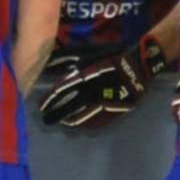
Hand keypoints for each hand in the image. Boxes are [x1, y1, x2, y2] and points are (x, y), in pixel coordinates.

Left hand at [39, 36, 168, 128]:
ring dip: (69, 120)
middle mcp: (91, 94)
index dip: (49, 100)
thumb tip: (48, 63)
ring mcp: (103, 105)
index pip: (61, 92)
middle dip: (55, 115)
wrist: (139, 67)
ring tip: (62, 122)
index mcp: (84, 78)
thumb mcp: (87, 54)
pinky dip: (86, 124)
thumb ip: (65, 58)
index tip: (40, 106)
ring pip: (81, 118)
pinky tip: (80, 125)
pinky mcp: (114, 112)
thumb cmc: (111, 57)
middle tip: (46, 120)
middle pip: (68, 108)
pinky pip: (96, 122)